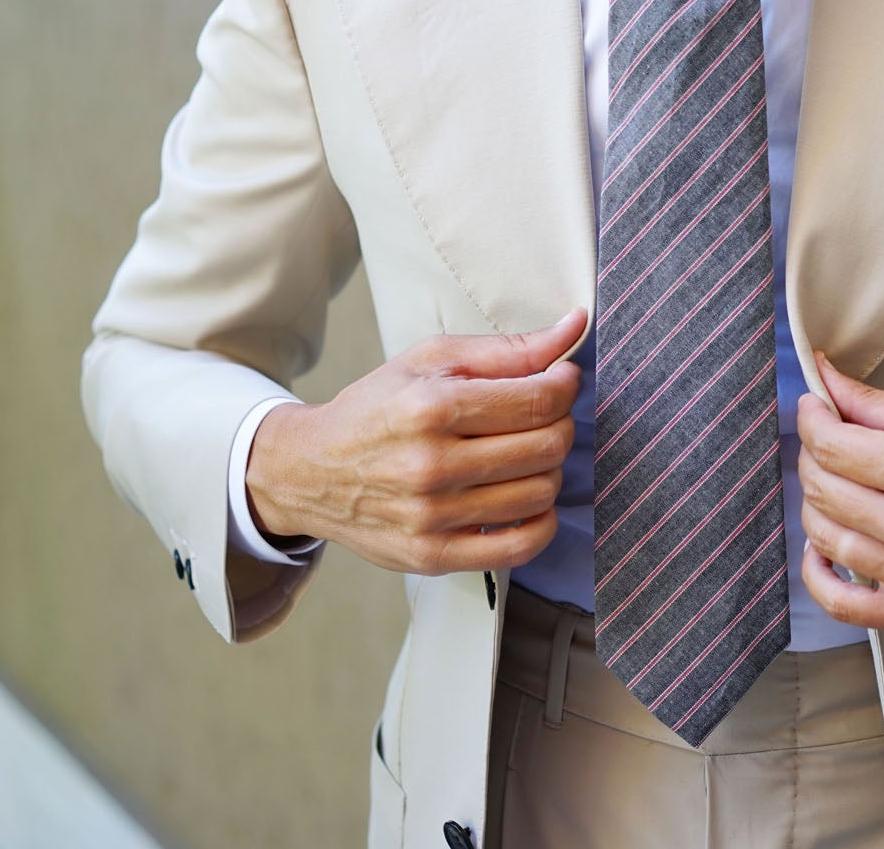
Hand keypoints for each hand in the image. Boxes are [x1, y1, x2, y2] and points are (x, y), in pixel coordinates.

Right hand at [246, 308, 586, 574]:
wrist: (309, 471)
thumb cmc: (376, 409)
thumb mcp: (431, 361)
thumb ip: (507, 349)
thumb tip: (574, 327)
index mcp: (432, 407)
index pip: (539, 399)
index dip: (565, 386)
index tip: (561, 380)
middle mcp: (432, 464)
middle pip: (547, 446)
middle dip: (560, 424)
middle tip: (541, 417)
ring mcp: (433, 515)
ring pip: (540, 492)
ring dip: (549, 469)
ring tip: (526, 455)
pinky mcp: (433, 555)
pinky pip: (520, 547)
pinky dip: (542, 522)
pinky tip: (526, 499)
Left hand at [797, 350, 883, 631]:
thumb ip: (880, 405)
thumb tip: (823, 380)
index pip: (830, 444)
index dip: (811, 419)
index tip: (814, 408)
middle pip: (821, 488)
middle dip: (812, 456)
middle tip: (827, 442)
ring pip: (824, 536)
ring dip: (815, 504)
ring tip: (834, 486)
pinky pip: (840, 603)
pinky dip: (816, 574)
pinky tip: (823, 548)